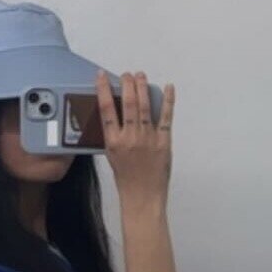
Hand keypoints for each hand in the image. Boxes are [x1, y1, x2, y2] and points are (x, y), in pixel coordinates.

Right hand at [96, 70, 175, 203]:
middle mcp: (130, 138)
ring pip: (144, 107)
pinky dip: (168, 101)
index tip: (102, 76)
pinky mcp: (164, 142)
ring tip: (140, 76)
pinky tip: (168, 88)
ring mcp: (148, 139)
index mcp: (114, 142)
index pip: (106, 109)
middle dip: (127, 84)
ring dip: (142, 87)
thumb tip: (116, 115)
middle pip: (127, 103)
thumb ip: (114, 135)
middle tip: (126, 74)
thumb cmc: (127, 179)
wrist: (142, 196)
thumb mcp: (112, 156)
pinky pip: (166, 117)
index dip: (104, 89)